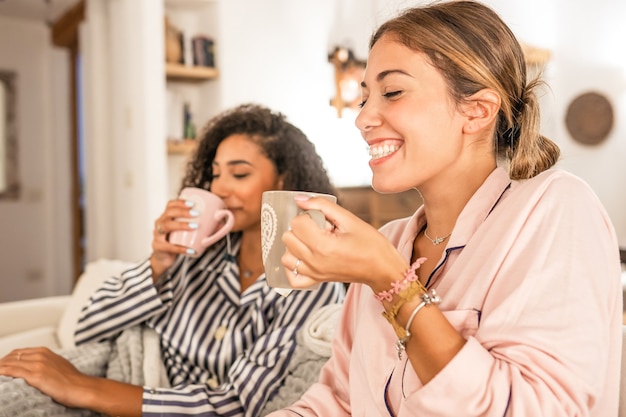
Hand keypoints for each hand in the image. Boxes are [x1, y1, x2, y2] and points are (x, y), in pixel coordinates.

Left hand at [0, 347, 92, 408]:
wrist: (81, 387)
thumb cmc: (72, 380)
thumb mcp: (58, 365)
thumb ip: (45, 363)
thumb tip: (35, 368)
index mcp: (45, 351)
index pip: (18, 352)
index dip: (7, 359)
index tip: (2, 366)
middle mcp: (40, 355)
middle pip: (12, 356)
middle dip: (2, 363)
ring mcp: (37, 364)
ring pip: (10, 363)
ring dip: (0, 367)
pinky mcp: (35, 375)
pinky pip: (12, 371)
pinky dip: (2, 372)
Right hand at [151, 197, 199, 278]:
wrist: (164, 258)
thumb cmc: (176, 241)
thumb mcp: (187, 233)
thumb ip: (203, 228)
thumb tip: (220, 224)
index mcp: (166, 217)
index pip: (170, 205)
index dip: (180, 202)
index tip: (193, 203)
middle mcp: (160, 223)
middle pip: (168, 213)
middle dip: (182, 212)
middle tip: (196, 214)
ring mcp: (157, 235)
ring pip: (166, 227)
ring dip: (181, 225)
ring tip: (195, 226)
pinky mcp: (158, 247)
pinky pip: (169, 247)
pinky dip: (181, 248)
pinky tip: (191, 249)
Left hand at [280, 196, 407, 291]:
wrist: (382, 268)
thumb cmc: (371, 244)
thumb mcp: (349, 219)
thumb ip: (322, 205)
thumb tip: (299, 199)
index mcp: (323, 246)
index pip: (296, 223)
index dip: (308, 216)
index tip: (324, 220)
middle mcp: (315, 262)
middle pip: (288, 238)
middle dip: (301, 229)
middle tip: (320, 230)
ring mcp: (314, 274)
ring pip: (286, 256)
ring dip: (295, 245)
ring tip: (314, 242)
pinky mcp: (316, 280)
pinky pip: (291, 276)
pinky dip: (293, 266)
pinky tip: (304, 257)